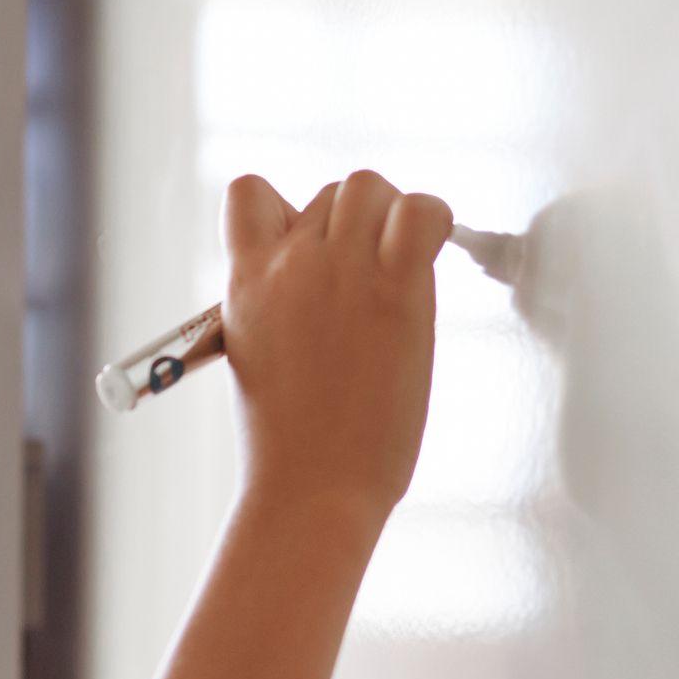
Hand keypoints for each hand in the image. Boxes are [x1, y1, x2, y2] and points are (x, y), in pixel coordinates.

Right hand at [220, 170, 452, 517]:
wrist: (310, 491)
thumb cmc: (290, 445)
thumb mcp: (257, 355)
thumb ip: (281, 303)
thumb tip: (329, 275)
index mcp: (245, 283)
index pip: (249, 192)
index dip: (290, 210)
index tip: (312, 250)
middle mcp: (288, 265)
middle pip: (334, 191)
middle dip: (359, 224)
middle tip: (374, 283)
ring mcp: (339, 271)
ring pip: (372, 188)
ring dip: (393, 220)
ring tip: (401, 277)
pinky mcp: (395, 289)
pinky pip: (422, 210)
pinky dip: (434, 222)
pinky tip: (430, 264)